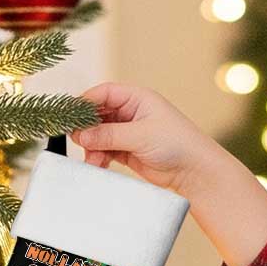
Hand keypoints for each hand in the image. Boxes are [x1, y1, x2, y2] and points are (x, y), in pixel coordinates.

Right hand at [70, 82, 220, 200]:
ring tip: (92, 160)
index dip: (86, 103)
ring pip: (100, 135)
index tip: (72, 117)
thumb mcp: (140, 135)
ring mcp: (129, 132)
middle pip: (98, 115)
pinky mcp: (129, 151)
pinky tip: (98, 165)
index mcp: (137, 98)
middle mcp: (131, 113)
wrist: (195, 172)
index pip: (104, 93)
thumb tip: (81, 135)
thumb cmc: (177, 144)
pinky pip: (106, 150)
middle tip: (78, 141)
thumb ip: (109, 134)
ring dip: (92, 147)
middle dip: (87, 129)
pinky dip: (99, 157)